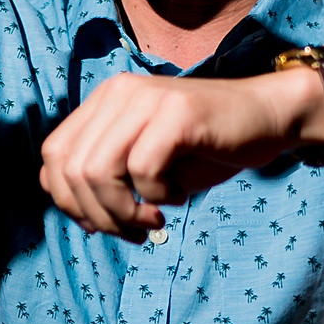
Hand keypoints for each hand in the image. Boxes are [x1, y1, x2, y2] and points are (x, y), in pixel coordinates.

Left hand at [38, 68, 323, 241]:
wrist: (269, 117)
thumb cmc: (207, 147)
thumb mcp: (146, 162)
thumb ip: (108, 177)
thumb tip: (79, 213)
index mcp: (105, 101)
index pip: (53, 155)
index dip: (67, 200)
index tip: (101, 224)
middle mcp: (118, 92)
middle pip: (71, 168)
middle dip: (96, 215)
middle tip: (133, 230)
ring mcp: (146, 99)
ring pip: (98, 171)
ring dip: (122, 212)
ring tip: (152, 220)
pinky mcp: (176, 113)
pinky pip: (143, 170)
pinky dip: (157, 197)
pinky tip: (179, 197)